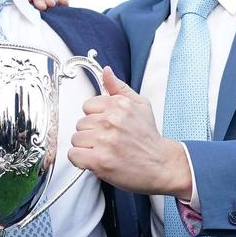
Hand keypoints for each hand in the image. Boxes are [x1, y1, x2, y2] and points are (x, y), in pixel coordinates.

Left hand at [68, 66, 192, 196]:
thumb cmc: (149, 138)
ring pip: (76, 139)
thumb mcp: (141, 105)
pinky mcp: (100, 160)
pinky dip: (81, 160)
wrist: (161, 165)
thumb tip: (106, 71)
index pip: (87, 106)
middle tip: (107, 141)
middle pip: (80, 123)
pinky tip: (95, 160)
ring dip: (86, 147)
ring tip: (103, 151)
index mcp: (118, 105)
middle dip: (90, 133)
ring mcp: (105, 141)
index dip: (95, 118)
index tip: (106, 127)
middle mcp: (111, 121)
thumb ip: (120, 88)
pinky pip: (74, 155)